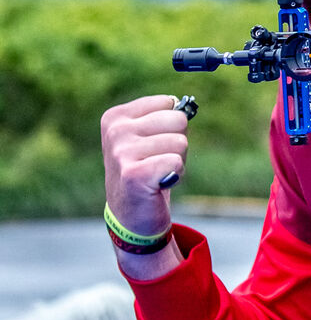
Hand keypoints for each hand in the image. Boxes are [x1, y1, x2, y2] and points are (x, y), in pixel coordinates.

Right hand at [101, 95, 189, 238]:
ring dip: (177, 161)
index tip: (155, 146)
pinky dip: (175, 176)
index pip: (168, 103)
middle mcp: (115, 131)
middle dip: (177, 143)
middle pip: (178, 120)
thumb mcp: (147, 137)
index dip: (171, 127)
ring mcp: (122, 152)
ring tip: (158, 174)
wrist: (132, 216)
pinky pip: (176, 162)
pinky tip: (159, 184)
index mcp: (116, 116)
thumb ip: (165, 116)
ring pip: (180, 143)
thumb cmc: (146, 172)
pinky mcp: (133, 174)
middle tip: (159, 162)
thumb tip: (187, 106)